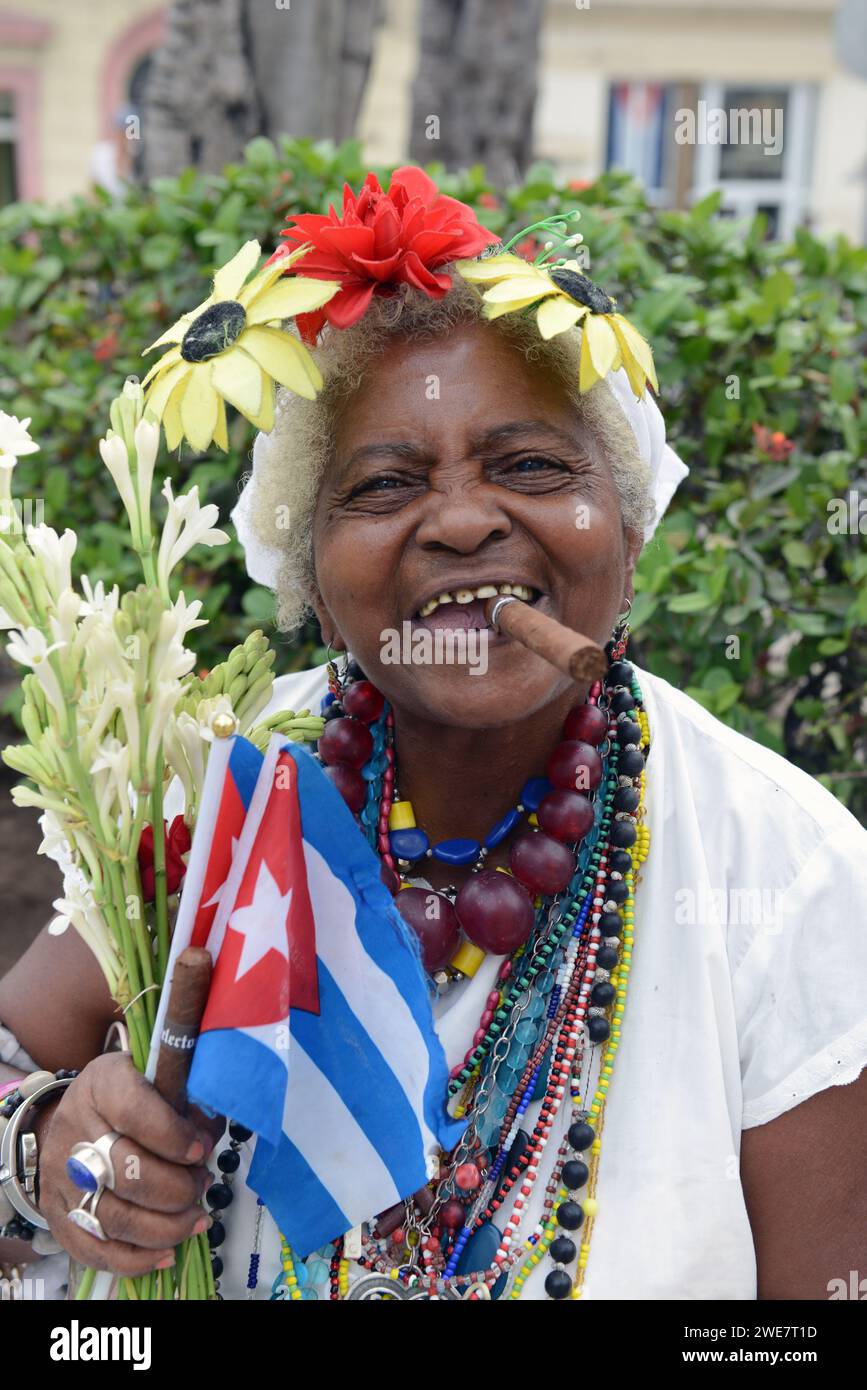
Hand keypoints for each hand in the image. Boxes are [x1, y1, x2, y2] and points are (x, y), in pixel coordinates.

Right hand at [36, 1053, 222, 1277]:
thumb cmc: (131, 1093)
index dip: (173, 1136)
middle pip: (126, 1174)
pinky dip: (137, 1259)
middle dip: (177, 1188)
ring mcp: (60, 1176)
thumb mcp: (159, 1077)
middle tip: (202, 1184)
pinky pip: (94, 1250)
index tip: (201, 1149)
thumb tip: (207, 1141)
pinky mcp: (57, 1213)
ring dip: (166, 1227)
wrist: (78, 1111)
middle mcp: (73, 1130)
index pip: (134, 1113)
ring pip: (114, 1218)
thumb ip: (188, 1101)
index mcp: (101, 1085)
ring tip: (196, 1218)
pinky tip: (168, 1252)